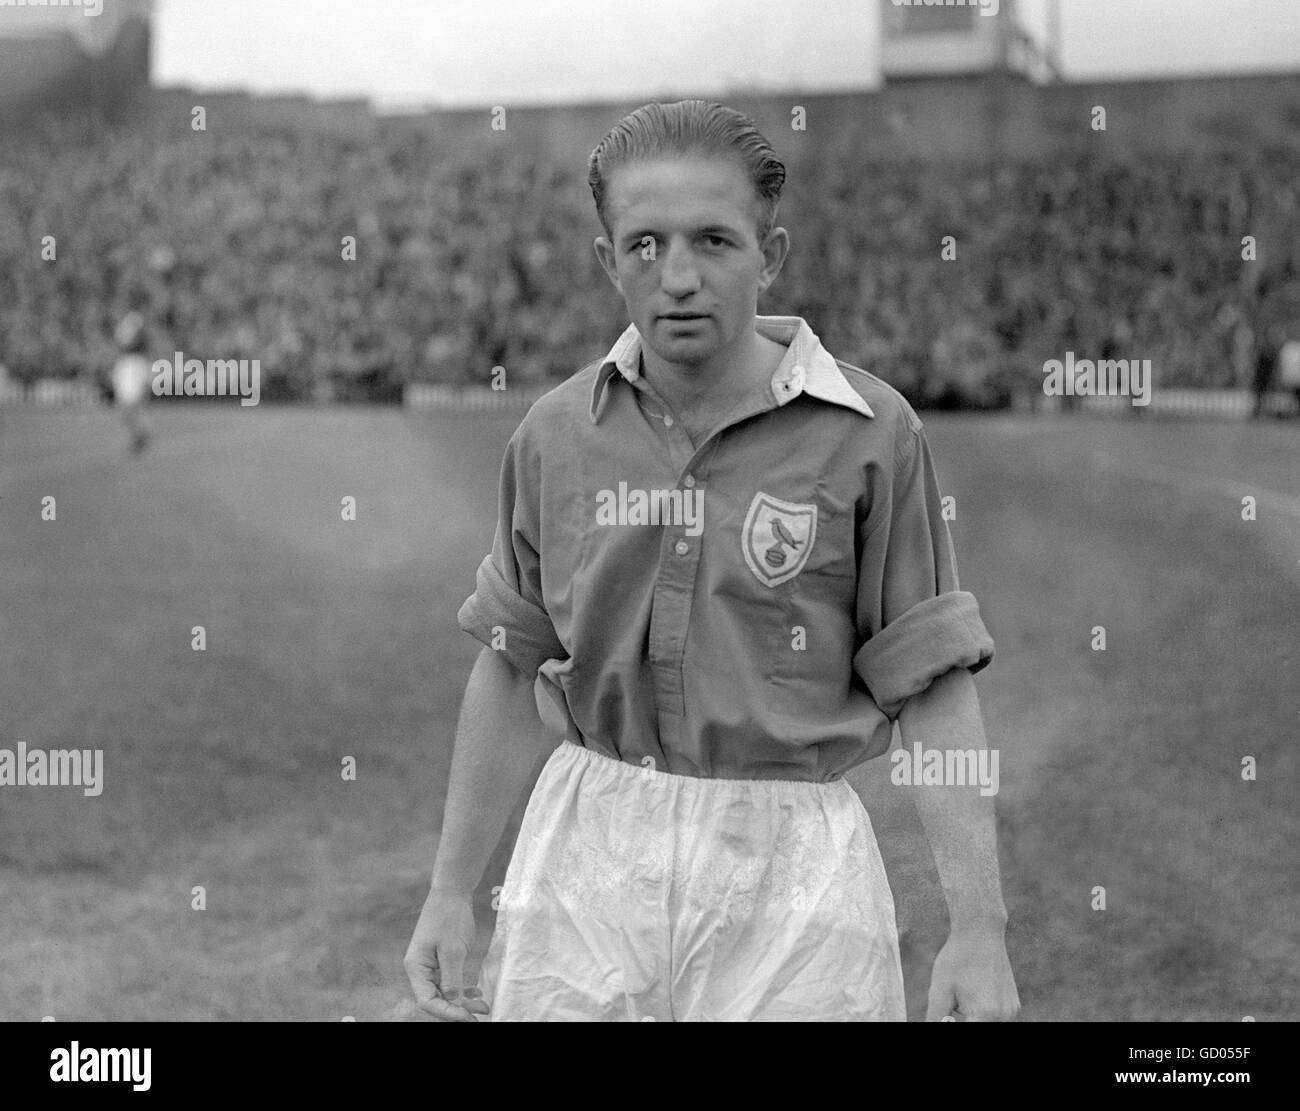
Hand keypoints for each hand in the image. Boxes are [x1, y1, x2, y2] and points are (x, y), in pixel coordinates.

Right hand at [403, 886, 490, 1022]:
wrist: (452, 892)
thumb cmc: (449, 917)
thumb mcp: (452, 949)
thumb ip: (452, 978)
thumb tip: (454, 1002)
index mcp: (416, 967)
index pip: (427, 1001)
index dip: (447, 1013)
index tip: (467, 1017)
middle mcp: (420, 970)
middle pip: (436, 1000)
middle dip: (457, 1010)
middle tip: (479, 1015)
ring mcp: (430, 966)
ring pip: (445, 993)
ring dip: (462, 1002)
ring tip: (483, 1006)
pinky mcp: (442, 961)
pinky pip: (450, 982)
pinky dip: (463, 990)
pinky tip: (476, 993)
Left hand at [925, 925, 1019, 1021]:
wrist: (981, 932)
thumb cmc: (957, 959)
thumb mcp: (939, 990)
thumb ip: (936, 1018)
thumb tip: (932, 1028)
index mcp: (984, 1014)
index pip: (968, 1031)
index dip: (953, 1024)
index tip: (949, 1014)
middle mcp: (1003, 1017)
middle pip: (977, 1027)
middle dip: (964, 1019)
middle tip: (952, 1006)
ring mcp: (1011, 1012)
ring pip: (985, 1023)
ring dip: (973, 1017)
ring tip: (964, 993)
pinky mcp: (1014, 1005)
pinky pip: (995, 1018)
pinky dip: (983, 1012)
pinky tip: (975, 990)